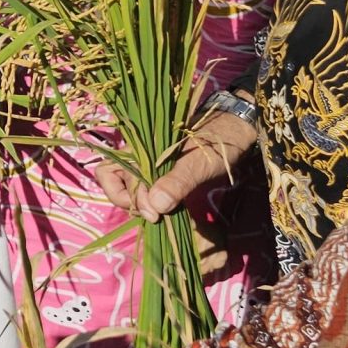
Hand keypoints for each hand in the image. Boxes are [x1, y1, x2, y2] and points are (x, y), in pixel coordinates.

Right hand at [95, 108, 262, 222]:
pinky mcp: (164, 174)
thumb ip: (176, 182)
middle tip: (158, 217)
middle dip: (133, 204)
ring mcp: (151, 165)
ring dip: (144, 206)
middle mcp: (139, 156)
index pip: (108, 173)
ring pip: (132, 188)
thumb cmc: (218, 140)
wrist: (239, 130)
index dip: (123, 196)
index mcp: (139, 147)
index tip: (152, 213)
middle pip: (116, 182)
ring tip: (165, 215)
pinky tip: (171, 210)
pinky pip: (149, 190)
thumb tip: (154, 207)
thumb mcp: (199, 162)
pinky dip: (155, 204)